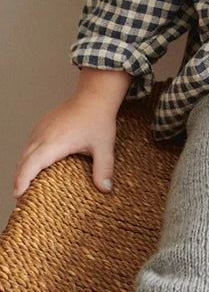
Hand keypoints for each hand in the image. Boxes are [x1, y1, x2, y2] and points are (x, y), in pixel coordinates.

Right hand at [13, 68, 131, 197]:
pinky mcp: (42, 124)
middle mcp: (43, 135)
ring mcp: (41, 128)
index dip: (22, 181)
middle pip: (23, 161)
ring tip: (26, 185)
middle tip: (22, 196)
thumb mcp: (104, 146)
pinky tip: (34, 166)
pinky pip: (30, 143)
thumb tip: (106, 189)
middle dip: (19, 179)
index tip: (18, 194)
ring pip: (24, 152)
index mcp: (55, 142)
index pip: (30, 165)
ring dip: (22, 168)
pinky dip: (27, 157)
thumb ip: (104, 169)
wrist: (95, 95)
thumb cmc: (98, 119)